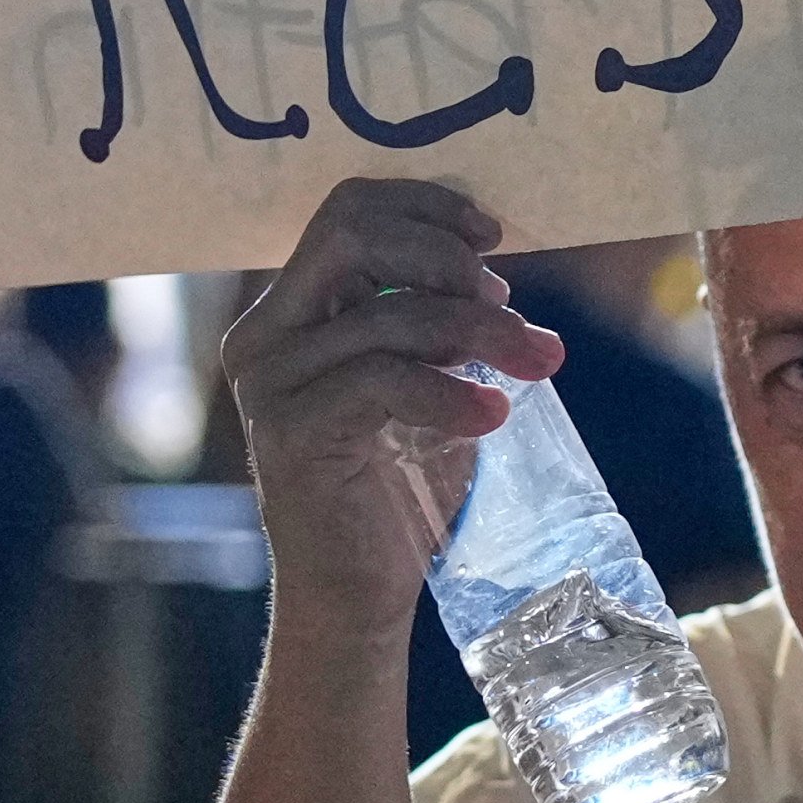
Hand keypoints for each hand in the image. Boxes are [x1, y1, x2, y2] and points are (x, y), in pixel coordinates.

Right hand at [224, 178, 563, 651]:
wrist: (356, 595)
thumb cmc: (395, 488)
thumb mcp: (421, 382)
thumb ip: (434, 321)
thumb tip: (494, 276)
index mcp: (292, 312)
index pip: (347, 212)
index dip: (425, 207)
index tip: (492, 238)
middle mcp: (265, 336)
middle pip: (353, 235)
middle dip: (448, 258)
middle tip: (509, 305)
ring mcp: (269, 383)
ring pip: (387, 314)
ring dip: (480, 333)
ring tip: (536, 363)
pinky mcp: (288, 433)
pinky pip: (381, 381)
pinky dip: (451, 392)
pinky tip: (494, 416)